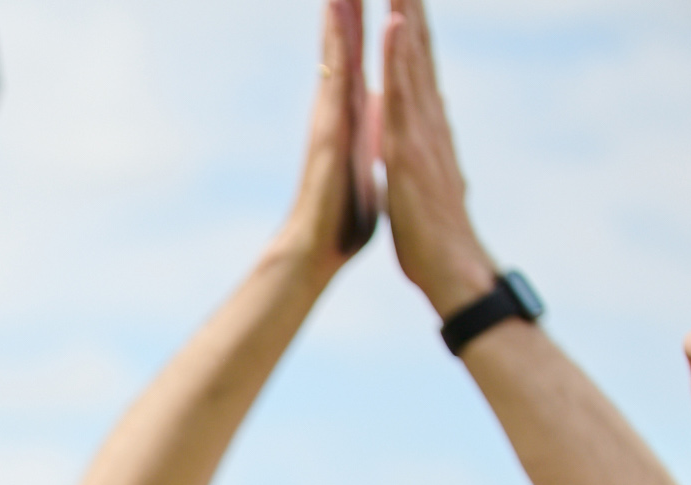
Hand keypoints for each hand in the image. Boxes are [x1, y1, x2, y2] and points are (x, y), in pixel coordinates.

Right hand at [284, 0, 379, 270]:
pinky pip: (335, 79)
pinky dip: (337, 47)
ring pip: (335, 56)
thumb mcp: (365, 173)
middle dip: (346, 11)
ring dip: (337, 17)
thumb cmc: (338, 223)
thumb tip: (376, 129)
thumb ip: (370, 145)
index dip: (361, 30)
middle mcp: (335, 113)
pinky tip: (339, 18)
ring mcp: (328, 120)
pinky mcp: (327, 132)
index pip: (357, 65)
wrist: (314, 253)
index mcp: (350, 122)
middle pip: (343, 51)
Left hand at [379, 0, 499, 316]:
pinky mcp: (410, 148)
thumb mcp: (425, 179)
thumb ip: (426, 149)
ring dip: (406, 15)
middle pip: (419, 50)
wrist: (451, 266)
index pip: (420, 66)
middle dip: (411, 7)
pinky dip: (399, 58)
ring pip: (412, 60)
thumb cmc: (434, 231)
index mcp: (428, 127)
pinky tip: (395, 25)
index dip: (413, 27)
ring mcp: (422, 130)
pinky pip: (403, 94)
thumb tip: (427, 123)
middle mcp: (430, 119)